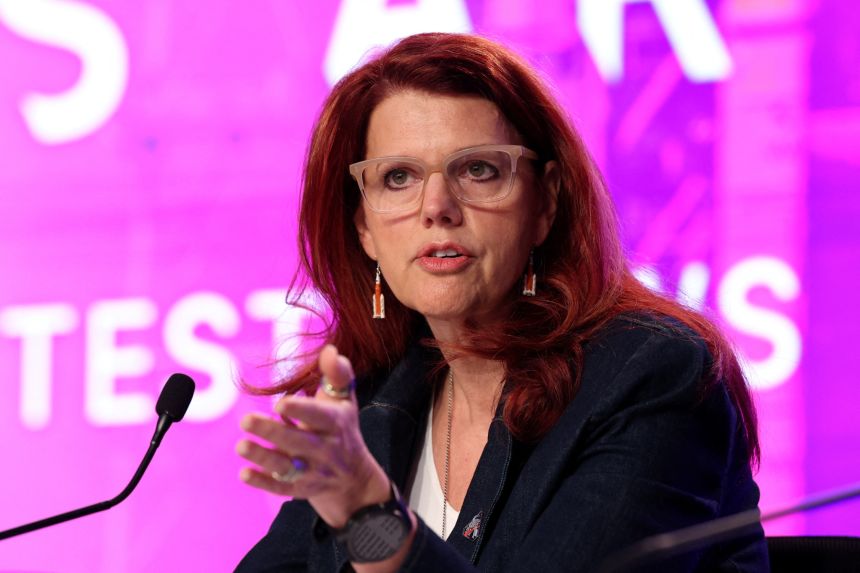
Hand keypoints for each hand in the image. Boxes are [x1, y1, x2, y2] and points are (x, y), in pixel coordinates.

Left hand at [236, 345, 390, 527]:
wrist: (356, 481)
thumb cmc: (343, 430)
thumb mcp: (345, 401)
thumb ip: (338, 374)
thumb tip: (329, 350)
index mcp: (336, 424)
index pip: (320, 417)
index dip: (301, 411)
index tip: (281, 403)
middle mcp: (326, 449)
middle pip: (299, 441)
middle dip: (272, 432)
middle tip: (245, 420)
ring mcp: (314, 472)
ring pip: (288, 466)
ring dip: (263, 457)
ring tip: (241, 446)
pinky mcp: (302, 490)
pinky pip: (282, 488)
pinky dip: (263, 483)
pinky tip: (244, 474)